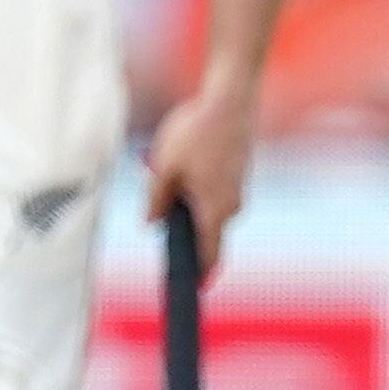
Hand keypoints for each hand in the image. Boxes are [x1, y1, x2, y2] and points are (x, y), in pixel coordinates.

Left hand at [142, 77, 260, 276]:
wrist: (229, 101)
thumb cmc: (196, 133)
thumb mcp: (164, 168)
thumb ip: (156, 201)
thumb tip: (151, 226)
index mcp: (215, 210)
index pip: (208, 254)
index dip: (197, 273)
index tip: (190, 289)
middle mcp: (232, 206)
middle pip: (202, 230)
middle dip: (177, 220)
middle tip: (156, 188)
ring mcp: (237, 191)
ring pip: (204, 207)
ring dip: (182, 196)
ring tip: (164, 163)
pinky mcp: (236, 177)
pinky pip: (211, 192)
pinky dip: (192, 184)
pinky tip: (180, 156)